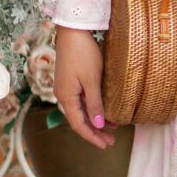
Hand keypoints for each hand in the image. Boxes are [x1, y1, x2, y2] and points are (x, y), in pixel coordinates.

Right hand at [54, 26, 113, 148]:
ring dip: (95, 121)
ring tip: (112, 129)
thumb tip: (98, 124)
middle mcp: (63, 95)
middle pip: (79, 120)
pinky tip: (103, 111)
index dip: (92, 137)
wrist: (73, 30)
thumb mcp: (92, 80)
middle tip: (111, 141)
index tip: (105, 145)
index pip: (79, 125)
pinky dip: (92, 109)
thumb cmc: (83, 53)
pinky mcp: (71, 80)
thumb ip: (94, 103)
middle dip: (95, 132)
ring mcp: (66, 88)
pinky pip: (81, 101)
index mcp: (66, 97)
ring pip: (81, 111)